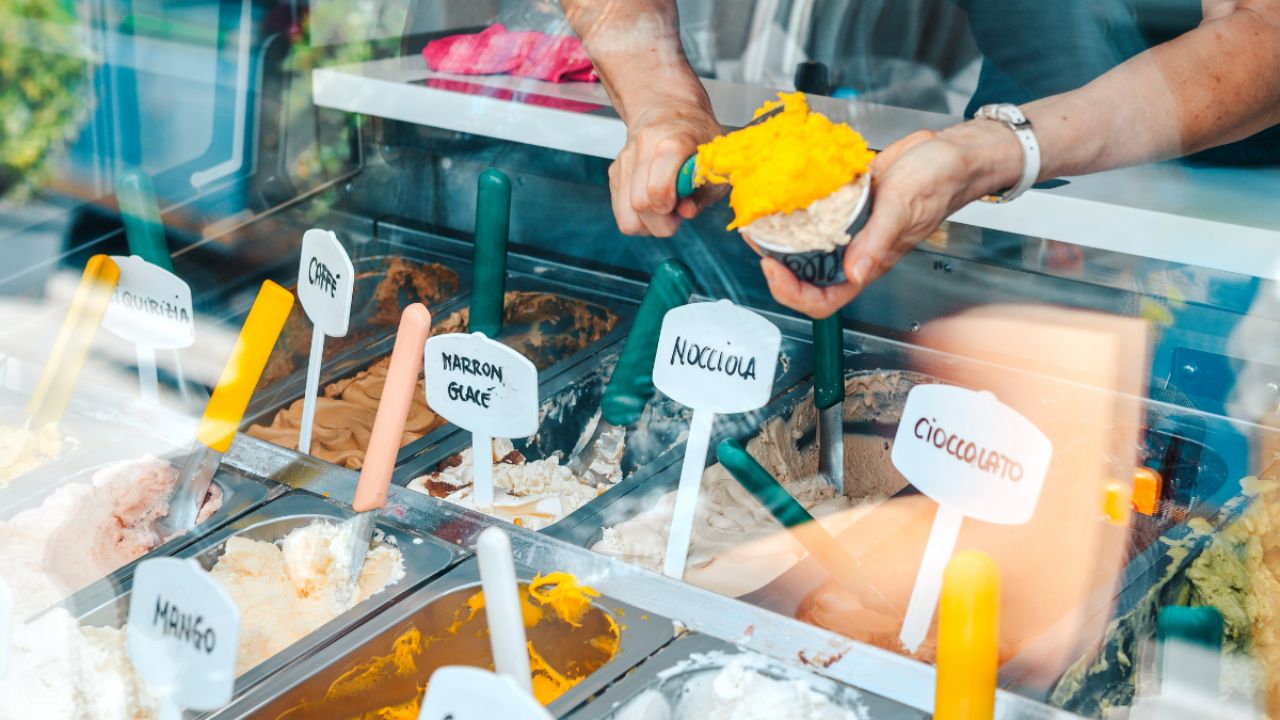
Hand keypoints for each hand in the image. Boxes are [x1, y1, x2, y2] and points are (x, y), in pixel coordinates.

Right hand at [609, 100, 726, 236]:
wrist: (669, 111)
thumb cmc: (698, 140)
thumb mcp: (714, 164)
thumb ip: (704, 192)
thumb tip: (686, 212)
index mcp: (673, 142)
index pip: (657, 188)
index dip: (668, 206)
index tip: (680, 207)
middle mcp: (643, 148)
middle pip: (640, 204)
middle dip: (662, 221)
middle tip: (677, 213)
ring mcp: (624, 160)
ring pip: (627, 215)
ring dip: (649, 224)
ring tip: (665, 211)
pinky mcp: (614, 173)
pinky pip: (621, 214)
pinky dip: (639, 220)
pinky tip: (654, 206)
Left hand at [760, 121, 1023, 317]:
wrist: (950, 153)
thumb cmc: (939, 184)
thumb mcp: (904, 209)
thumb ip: (877, 242)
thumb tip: (854, 273)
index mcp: (867, 263)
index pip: (822, 300)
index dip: (792, 293)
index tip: (772, 266)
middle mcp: (853, 250)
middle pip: (804, 273)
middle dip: (775, 260)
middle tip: (756, 234)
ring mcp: (847, 226)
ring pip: (804, 241)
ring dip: (780, 232)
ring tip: (760, 214)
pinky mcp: (845, 201)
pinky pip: (814, 210)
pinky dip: (795, 204)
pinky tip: (781, 190)